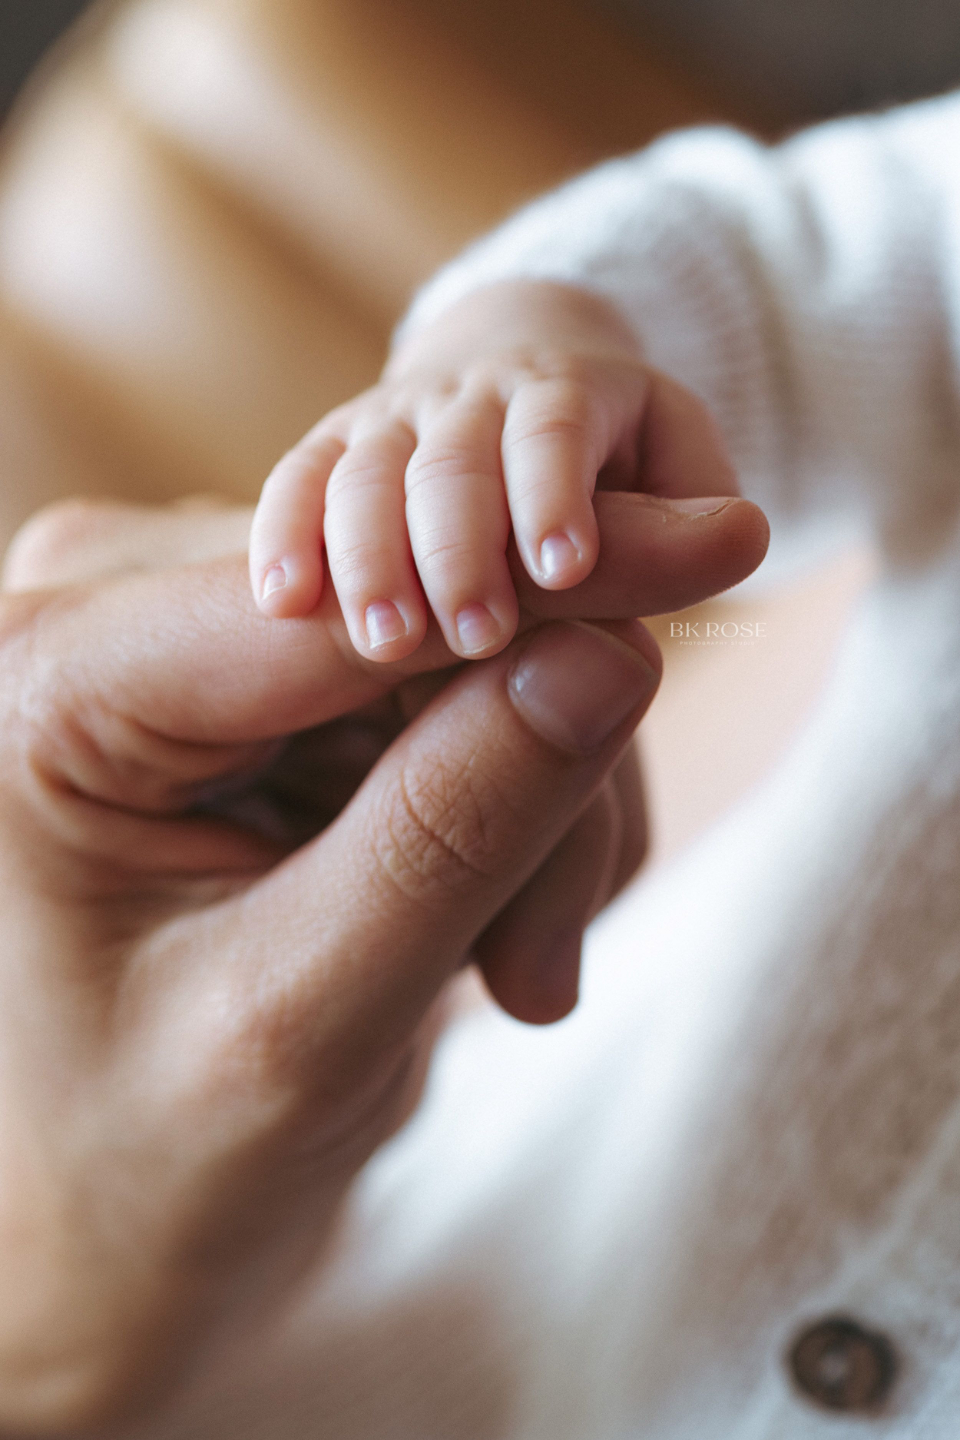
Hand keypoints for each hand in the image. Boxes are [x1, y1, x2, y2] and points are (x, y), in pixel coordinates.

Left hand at [0, 492, 764, 1431]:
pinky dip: (498, 808)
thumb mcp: (302, 1021)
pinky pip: (434, 694)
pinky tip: (485, 927)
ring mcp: (179, 640)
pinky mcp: (251, 684)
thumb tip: (613, 658)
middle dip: (530, 776)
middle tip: (546, 962)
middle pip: (408, 616)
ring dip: (524, 814)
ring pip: (447, 655)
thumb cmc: (148, 1156)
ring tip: (509, 973)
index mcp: (44, 685)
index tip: (726, 544)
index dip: (553, 581)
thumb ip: (451, 834)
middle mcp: (97, 619)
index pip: (343, 600)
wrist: (97, 1213)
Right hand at [249, 280, 740, 660]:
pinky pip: (300, 479)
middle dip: (459, 538)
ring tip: (382, 639)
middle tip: (471, 630)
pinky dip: (287, 531)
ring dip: (370, 551)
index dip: (557, 489)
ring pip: (367, 470)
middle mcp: (471, 396)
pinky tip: (283, 601)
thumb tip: (740, 534)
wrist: (518, 376)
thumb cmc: (611, 457)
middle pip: (454, 456)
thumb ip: (687, 509)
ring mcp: (394, 419)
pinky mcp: (333, 451)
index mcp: (566, 389)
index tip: (565, 569)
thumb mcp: (671, 461)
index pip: (557, 428)